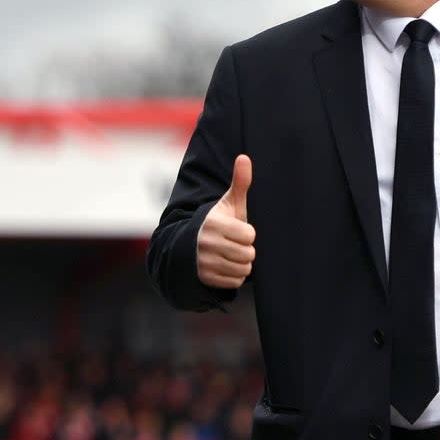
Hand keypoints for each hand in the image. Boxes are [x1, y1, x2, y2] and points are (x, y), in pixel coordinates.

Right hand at [196, 154, 255, 288]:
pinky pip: (234, 282)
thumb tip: (244, 157)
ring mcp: (204, 262)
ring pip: (242, 269)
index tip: (237, 230)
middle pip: (248, 254)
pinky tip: (225, 266)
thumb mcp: (228, 203)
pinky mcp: (205, 278)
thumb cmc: (218, 222)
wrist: (189, 245)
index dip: (247, 233)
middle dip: (245, 250)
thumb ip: (240, 182)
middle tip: (234, 244)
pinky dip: (234, 276)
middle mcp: (206, 243)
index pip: (249, 235)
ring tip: (230, 254)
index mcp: (214, 223)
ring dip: (241, 263)